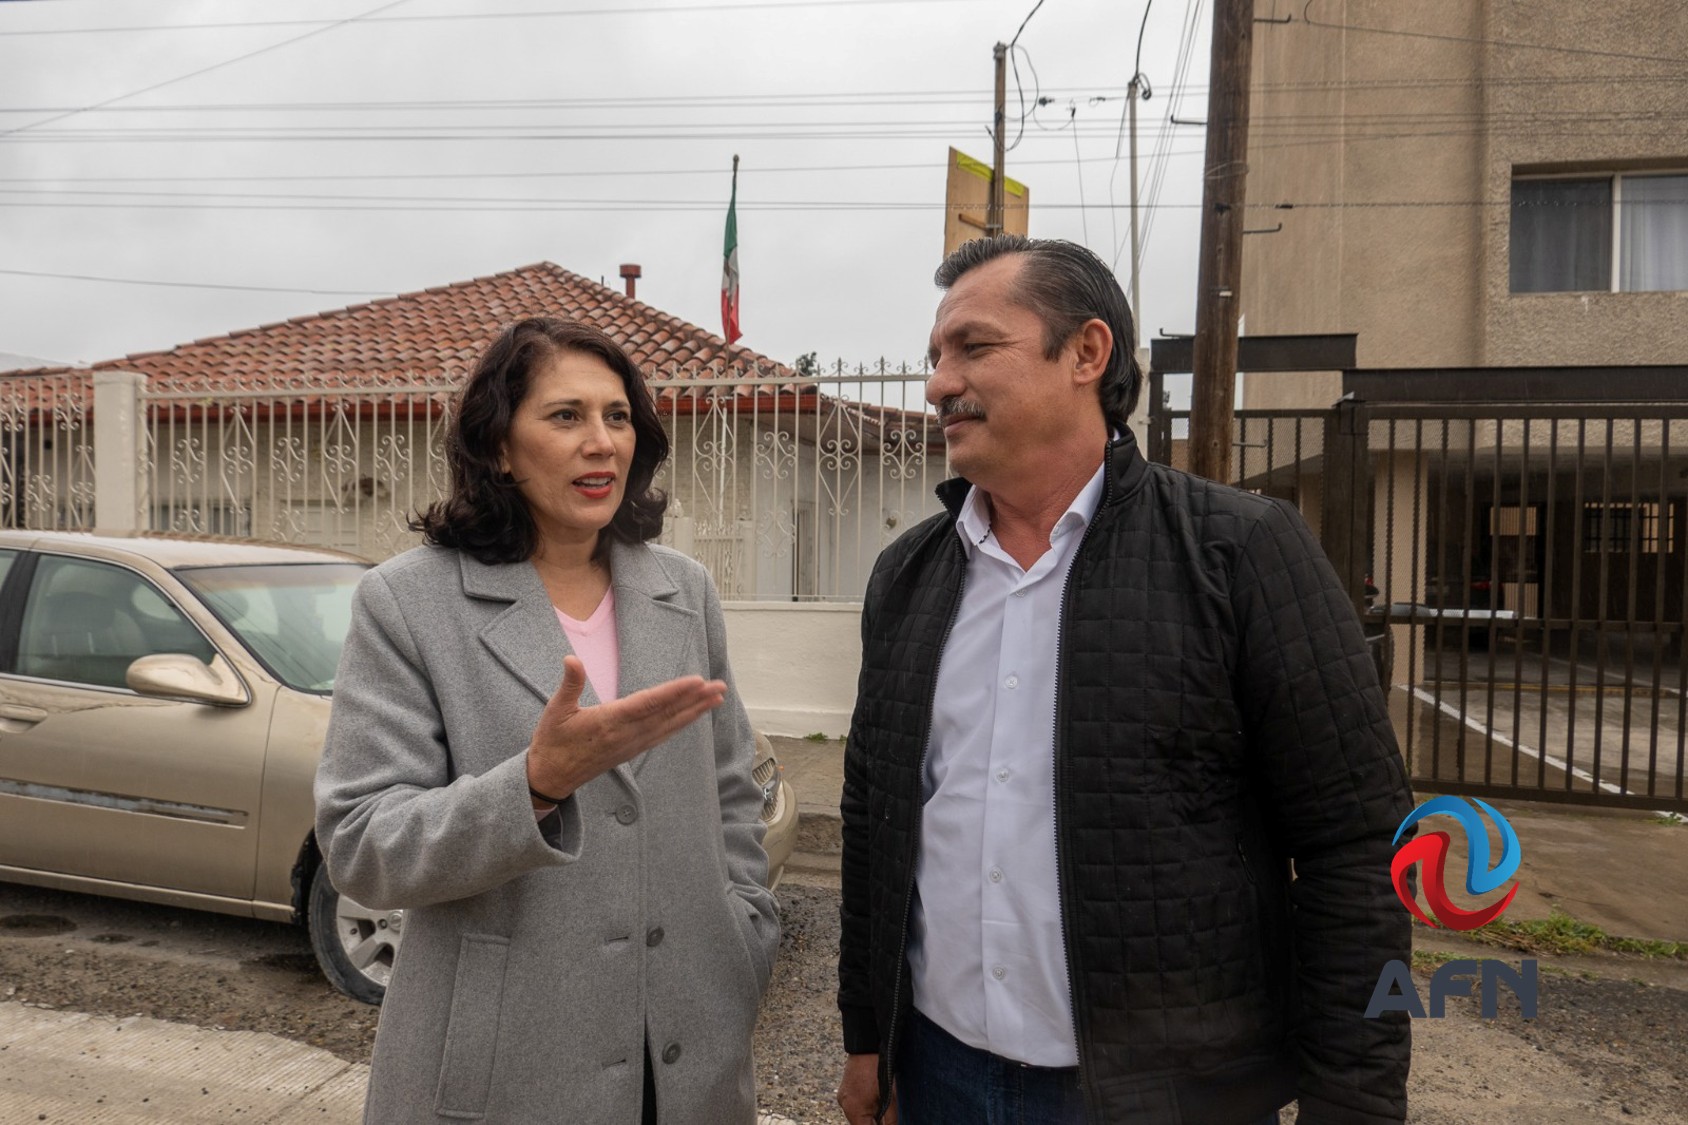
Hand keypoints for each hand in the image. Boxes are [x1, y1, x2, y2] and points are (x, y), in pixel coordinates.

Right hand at [526, 655, 725, 800]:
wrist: (551, 778)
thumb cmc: (552, 742)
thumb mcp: (555, 711)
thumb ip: (569, 684)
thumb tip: (571, 659)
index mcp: (609, 721)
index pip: (648, 703)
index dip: (674, 692)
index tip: (696, 682)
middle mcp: (626, 734)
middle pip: (667, 714)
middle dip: (695, 700)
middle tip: (719, 687)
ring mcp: (631, 745)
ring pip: (669, 726)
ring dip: (694, 712)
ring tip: (716, 699)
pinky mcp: (632, 751)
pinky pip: (662, 735)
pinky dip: (681, 724)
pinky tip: (693, 716)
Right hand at [837, 1053, 894, 1123]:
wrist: (867, 1047)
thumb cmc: (879, 1071)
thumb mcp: (889, 1098)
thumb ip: (890, 1120)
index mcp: (855, 1110)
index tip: (886, 1123)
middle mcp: (845, 1106)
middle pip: (860, 1124)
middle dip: (873, 1123)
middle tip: (885, 1118)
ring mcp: (842, 1099)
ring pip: (857, 1117)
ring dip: (868, 1118)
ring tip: (880, 1107)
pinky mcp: (843, 1092)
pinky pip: (853, 1108)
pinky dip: (863, 1109)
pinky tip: (873, 1102)